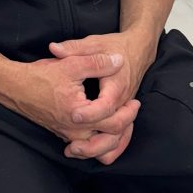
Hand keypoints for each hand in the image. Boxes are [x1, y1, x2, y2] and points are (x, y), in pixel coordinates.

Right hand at [1, 52, 136, 150]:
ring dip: (113, 137)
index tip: (135, 101)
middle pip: (109, 138)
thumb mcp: (70, 63)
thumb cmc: (41, 75)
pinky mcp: (63, 134)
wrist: (15, 87)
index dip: (128, 112)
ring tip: (123, 120)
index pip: (113, 122)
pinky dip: (100, 139)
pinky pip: (88, 145)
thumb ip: (96, 62)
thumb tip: (118, 60)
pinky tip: (104, 126)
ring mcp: (68, 135)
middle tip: (133, 109)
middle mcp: (74, 130)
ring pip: (98, 147)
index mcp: (78, 113)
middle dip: (125, 125)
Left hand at [50, 31, 154, 163]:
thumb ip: (74, 47)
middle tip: (71, 145)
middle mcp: (122, 101)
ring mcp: (124, 109)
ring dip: (99, 148)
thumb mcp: (93, 42)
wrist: (138, 50)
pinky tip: (87, 149)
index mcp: (116, 84)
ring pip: (118, 138)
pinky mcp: (122, 114)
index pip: (106, 105)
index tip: (74, 116)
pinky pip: (120, 138)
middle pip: (114, 129)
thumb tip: (54, 48)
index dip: (91, 113)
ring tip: (74, 150)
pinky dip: (107, 148)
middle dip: (93, 140)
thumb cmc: (115, 46)